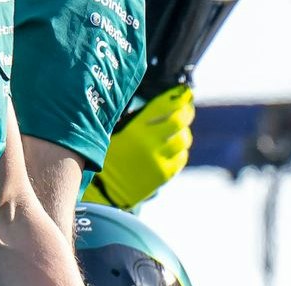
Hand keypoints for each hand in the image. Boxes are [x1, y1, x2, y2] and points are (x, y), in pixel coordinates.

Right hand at [89, 84, 196, 208]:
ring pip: (183, 140)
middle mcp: (150, 143)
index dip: (178, 98)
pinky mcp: (164, 174)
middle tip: (187, 108)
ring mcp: (159, 160)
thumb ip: (138, 120)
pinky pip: (181, 157)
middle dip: (186, 112)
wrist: (104, 187)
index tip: (185, 93)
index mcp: (135, 128)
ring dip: (184, 132)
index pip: (163, 107)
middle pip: (179, 122)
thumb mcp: (117, 130)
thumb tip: (161, 105)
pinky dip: (181, 150)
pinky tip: (176, 147)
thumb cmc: (108, 154)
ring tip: (180, 129)